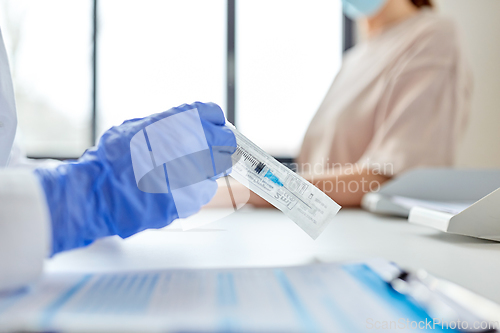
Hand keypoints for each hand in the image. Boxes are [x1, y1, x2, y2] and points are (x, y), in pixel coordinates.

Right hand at [35, 102, 235, 254]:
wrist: (98, 193)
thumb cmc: (112, 160)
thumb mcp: (140, 127)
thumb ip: (170, 125)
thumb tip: (191, 125)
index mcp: (179, 122)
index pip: (213, 114)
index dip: (213, 123)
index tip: (213, 129)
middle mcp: (192, 144)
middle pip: (225, 143)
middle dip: (218, 148)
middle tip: (207, 154)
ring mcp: (195, 173)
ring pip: (216, 170)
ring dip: (204, 171)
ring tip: (176, 175)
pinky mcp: (192, 199)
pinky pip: (202, 192)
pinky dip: (192, 191)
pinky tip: (170, 189)